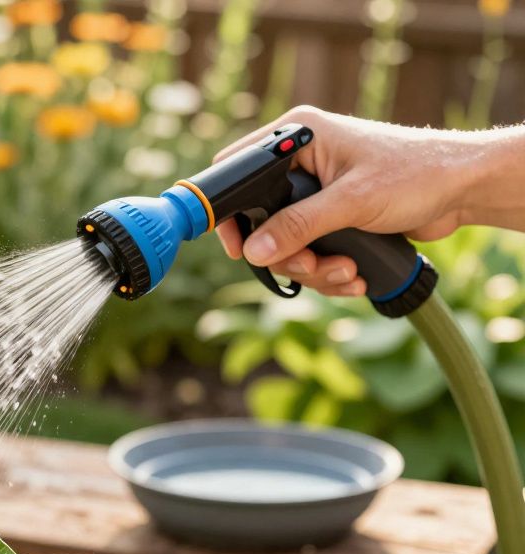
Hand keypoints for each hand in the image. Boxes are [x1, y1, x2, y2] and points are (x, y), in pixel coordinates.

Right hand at [214, 106, 477, 296]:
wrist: (463, 189)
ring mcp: (315, 193)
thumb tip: (254, 251)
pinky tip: (355, 275)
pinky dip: (328, 272)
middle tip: (312, 266)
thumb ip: (299, 225)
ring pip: (285, 245)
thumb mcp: (352, 200)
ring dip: (313, 269)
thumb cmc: (416, 174)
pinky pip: (310, 253)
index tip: (240, 248)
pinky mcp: (332, 218)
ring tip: (347, 273)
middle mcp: (300, 163)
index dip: (230, 213)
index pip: (237, 171)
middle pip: (260, 220)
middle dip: (286, 254)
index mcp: (297, 137)